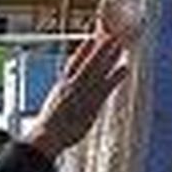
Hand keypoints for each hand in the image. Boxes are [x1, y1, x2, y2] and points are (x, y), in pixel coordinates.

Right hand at [24, 33, 129, 160]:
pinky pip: (106, 87)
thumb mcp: (54, 107)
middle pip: (88, 62)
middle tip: (111, 36)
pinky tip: (124, 68)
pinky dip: (115, 77)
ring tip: (120, 45)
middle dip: (100, 48)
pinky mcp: (92, 104)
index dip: (83, 51)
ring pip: (98, 70)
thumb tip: (63, 95)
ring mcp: (83, 93)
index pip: (73, 64)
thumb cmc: (48, 127)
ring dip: (109, 57)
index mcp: (62, 85)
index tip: (91, 39)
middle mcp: (72, 85)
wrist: (46, 136)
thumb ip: (61, 98)